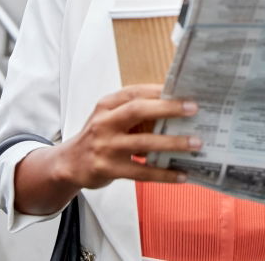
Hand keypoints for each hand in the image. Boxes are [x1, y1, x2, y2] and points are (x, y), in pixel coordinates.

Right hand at [13, 84, 199, 214]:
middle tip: (193, 109)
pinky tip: (181, 174)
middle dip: (168, 108)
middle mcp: (104, 123)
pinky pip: (141, 172)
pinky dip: (163, 174)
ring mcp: (106, 147)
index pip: (135, 92)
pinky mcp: (108, 169)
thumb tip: (175, 107)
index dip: (159, 90)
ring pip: (144, 142)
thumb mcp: (110, 117)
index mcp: (107, 105)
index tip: (183, 90)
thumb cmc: (98, 136)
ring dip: (172, 142)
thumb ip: (134, 111)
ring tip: (195, 143)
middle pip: (138, 110)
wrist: (69, 164)